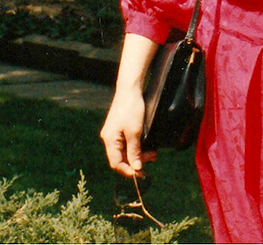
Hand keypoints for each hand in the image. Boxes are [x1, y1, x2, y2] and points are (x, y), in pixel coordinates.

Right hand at [101, 33, 160, 176]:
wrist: (130, 89)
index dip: (128, 171)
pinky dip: (137, 146)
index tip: (141, 174)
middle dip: (137, 161)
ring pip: (125, 150)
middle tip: (153, 158)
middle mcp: (109, 138)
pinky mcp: (119, 128)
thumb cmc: (131, 109)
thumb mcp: (135, 132)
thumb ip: (134, 151)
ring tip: (153, 152)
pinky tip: (147, 144)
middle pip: (121, 157)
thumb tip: (136, 168)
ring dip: (139, 153)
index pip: (116, 163)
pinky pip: (127, 142)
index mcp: (110, 140)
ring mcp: (114, 133)